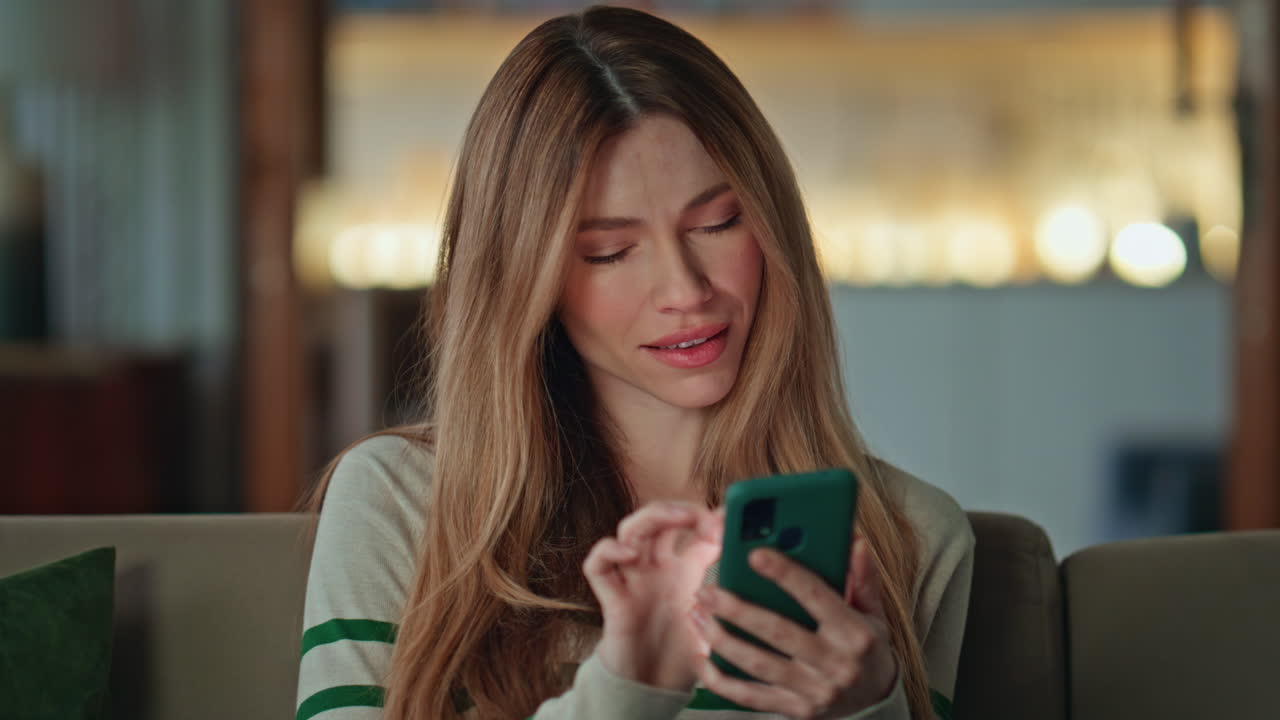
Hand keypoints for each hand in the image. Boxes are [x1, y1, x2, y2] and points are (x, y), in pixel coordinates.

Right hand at [583, 502, 722, 690]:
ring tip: (678, 518)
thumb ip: (730, 598)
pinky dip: (609, 551)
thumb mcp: (718, 621)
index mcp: (683, 569)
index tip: (732, 517)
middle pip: (659, 518)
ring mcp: (632, 579)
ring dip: (654, 516)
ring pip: (630, 529)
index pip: (694, 528)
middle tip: (707, 519)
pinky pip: (597, 565)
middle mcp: (655, 567)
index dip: (711, 517)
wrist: (653, 689)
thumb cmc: (682, 655)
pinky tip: (630, 554)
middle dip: (682, 509)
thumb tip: (753, 575)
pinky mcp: (612, 598)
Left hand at [689, 537, 897, 718]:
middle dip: (738, 610)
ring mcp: (815, 692)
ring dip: (722, 640)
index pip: (815, 596)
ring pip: (758, 664)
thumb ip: (862, 576)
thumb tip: (853, 540)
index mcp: (854, 632)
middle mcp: (835, 664)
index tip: (754, 554)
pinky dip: (722, 680)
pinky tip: (702, 659)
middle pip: (778, 632)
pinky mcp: (796, 711)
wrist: (875, 701)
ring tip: (698, 616)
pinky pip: (751, 697)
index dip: (785, 574)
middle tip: (708, 590)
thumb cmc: (867, 646)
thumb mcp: (874, 611)